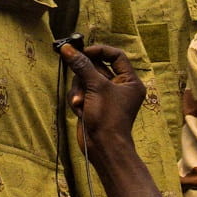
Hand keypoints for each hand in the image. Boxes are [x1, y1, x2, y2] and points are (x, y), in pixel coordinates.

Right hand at [60, 42, 144, 156]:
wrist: (103, 148)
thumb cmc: (108, 117)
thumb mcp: (96, 87)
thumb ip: (82, 66)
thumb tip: (67, 49)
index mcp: (129, 81)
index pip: (116, 56)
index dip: (99, 51)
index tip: (82, 52)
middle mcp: (119, 87)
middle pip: (96, 67)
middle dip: (84, 76)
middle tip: (76, 76)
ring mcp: (104, 96)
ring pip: (85, 80)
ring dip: (79, 90)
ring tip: (80, 102)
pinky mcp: (92, 104)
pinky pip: (80, 92)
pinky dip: (77, 99)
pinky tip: (79, 110)